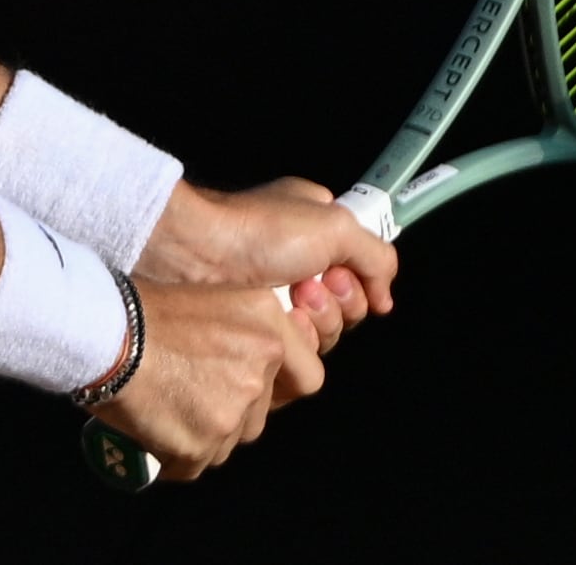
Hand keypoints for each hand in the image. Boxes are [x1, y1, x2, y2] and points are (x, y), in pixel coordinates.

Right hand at [91, 281, 319, 480]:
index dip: (280, 387)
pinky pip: (196, 462)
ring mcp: (233, 411)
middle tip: (191, 392)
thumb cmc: (143, 310)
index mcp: (267, 325)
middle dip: (231, 410)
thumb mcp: (214, 299)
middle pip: (261, 414)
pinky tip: (153, 428)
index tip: (253, 385)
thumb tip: (258, 368)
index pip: (308, 378)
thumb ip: (246, 333)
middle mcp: (259, 369)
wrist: (101, 334)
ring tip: (167, 406)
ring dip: (204, 433)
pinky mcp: (203, 445)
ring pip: (229, 439)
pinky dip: (177, 453)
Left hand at [138, 178, 397, 357]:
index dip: (358, 281)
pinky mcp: (257, 326)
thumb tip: (383, 301)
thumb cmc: (260, 232)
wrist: (192, 255)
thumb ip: (377, 258)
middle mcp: (296, 261)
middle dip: (336, 302)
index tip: (338, 276)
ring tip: (290, 299)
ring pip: (323, 332)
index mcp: (314, 227)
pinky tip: (278, 322)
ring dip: (316, 319)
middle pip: (345, 308)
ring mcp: (275, 296)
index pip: (358, 270)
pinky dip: (294, 339)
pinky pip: (295, 349)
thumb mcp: (336, 225)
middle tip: (307, 287)